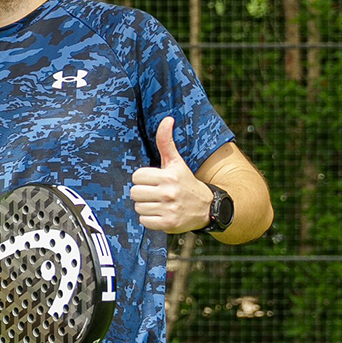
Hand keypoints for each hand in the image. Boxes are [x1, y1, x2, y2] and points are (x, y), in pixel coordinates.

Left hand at [131, 116, 211, 232]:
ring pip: (138, 207)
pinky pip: (144, 221)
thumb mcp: (176, 162)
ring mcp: (169, 209)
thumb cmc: (185, 182)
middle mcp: (169, 193)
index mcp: (168, 176)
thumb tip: (167, 118)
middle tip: (156, 193)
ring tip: (160, 203)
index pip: (136, 176)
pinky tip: (161, 214)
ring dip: (146, 206)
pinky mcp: (168, 224)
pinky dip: (150, 219)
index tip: (154, 180)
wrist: (206, 207)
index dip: (143, 179)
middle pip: (134, 192)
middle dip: (143, 192)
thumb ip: (166, 142)